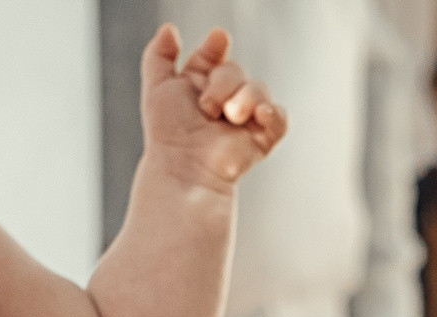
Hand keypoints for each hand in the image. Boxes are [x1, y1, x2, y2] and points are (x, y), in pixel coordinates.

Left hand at [140, 24, 287, 193]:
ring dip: (245, 98)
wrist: (184, 167)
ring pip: (259, 88)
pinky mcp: (261, 139)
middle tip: (208, 107)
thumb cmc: (167, 133)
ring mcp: (244, 119)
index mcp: (200, 86)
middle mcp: (223, 100)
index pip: (214, 56)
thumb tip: (170, 29)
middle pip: (236, 69)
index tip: (218, 40)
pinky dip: (273, 113)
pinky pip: (279, 118)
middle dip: (224, 82)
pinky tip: (258, 116)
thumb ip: (159, 55)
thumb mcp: (157, 87)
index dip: (216, 47)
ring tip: (228, 116)